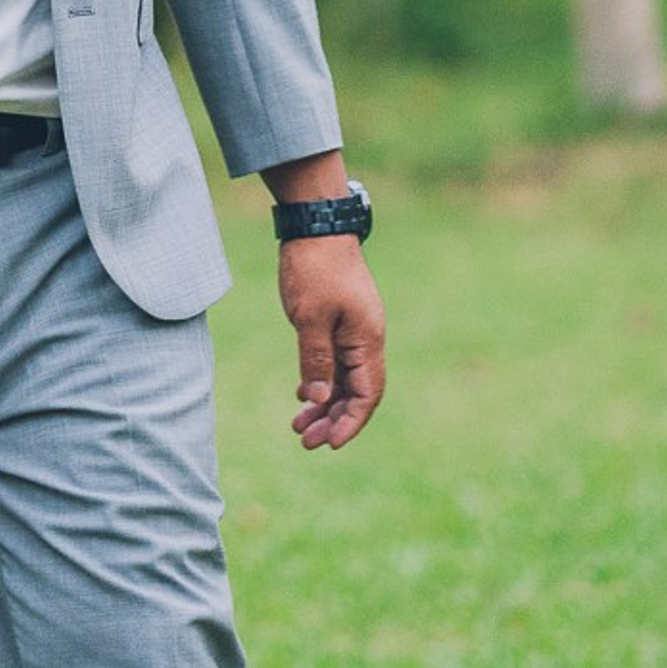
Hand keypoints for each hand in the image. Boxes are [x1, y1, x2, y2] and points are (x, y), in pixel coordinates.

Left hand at [279, 237, 384, 449]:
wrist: (315, 224)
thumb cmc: (314, 267)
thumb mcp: (310, 317)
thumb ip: (316, 359)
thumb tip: (320, 398)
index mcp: (367, 339)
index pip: (367, 394)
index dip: (351, 422)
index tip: (330, 444)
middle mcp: (366, 338)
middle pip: (356, 392)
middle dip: (333, 419)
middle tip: (305, 441)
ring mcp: (353, 329)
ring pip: (344, 379)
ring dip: (325, 403)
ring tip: (299, 426)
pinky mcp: (338, 320)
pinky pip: (334, 361)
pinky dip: (321, 380)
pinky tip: (303, 395)